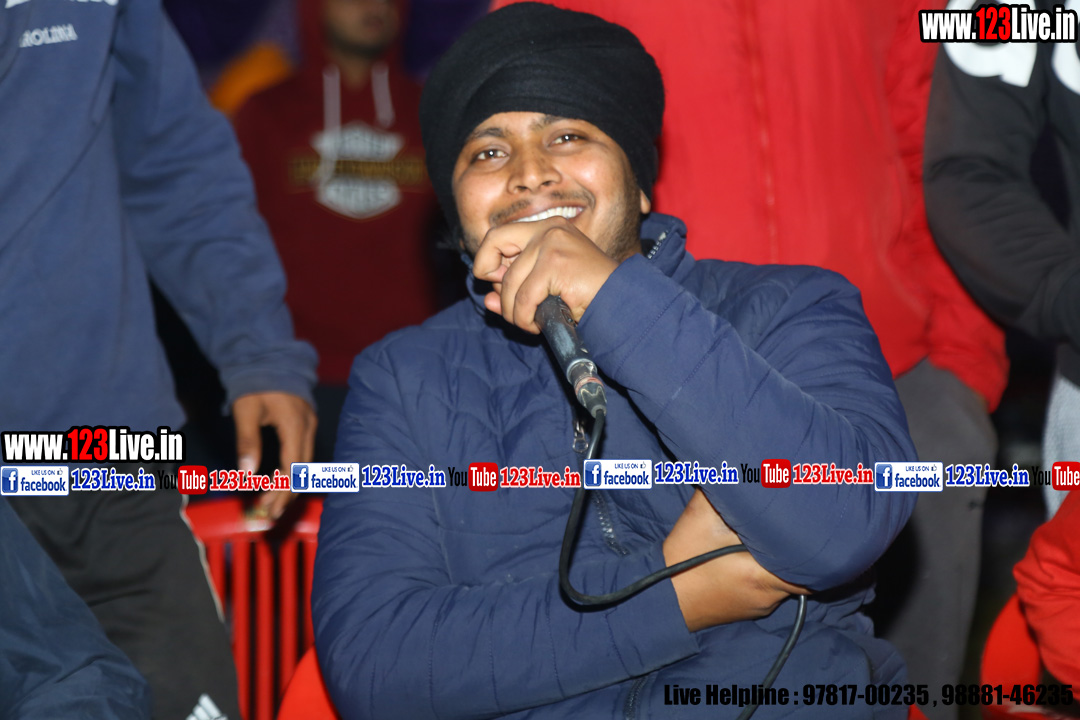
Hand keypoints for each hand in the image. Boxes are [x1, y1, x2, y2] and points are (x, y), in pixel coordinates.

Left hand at [232, 392, 315, 520]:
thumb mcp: (246, 411)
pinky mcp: (307, 424)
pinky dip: (293, 472)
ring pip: (306, 464)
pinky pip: (304, 454)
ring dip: (291, 485)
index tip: (265, 506)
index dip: (280, 490)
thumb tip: (245, 474)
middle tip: (269, 514)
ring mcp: (311, 425)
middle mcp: (308, 427)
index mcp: (295, 425)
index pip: (292, 467)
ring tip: (274, 503)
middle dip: (287, 494)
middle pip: (303, 470)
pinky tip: (280, 481)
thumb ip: (247, 442)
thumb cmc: (255, 383)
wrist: (270, 357)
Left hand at [471, 216, 618, 332]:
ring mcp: (552, 242)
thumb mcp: (546, 289)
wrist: (622, 305)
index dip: (488, 261)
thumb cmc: (588, 296)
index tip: (499, 286)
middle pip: (494, 244)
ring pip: (510, 281)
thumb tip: (488, 299)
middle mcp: (548, 228)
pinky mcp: (556, 262)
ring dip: (514, 312)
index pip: (498, 235)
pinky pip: (524, 298)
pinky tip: (538, 325)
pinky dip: (525, 319)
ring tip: (530, 323)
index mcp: (547, 227)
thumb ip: (516, 288)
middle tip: (511, 308)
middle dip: (495, 280)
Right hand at [663, 489, 808, 631]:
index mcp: (762, 577)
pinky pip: (770, 588)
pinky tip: (755, 556)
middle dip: (801, 549)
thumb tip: (739, 465)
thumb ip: (723, 490)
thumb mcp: (700, 519)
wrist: (662, 601)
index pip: (813, 569)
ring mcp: (760, 606)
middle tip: (800, 524)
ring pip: (786, 581)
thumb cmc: (682, 562)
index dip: (819, 546)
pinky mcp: (749, 608)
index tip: (818, 525)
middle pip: (802, 573)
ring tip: (776, 537)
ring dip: (783, 560)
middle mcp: (768, 596)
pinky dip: (768, 571)